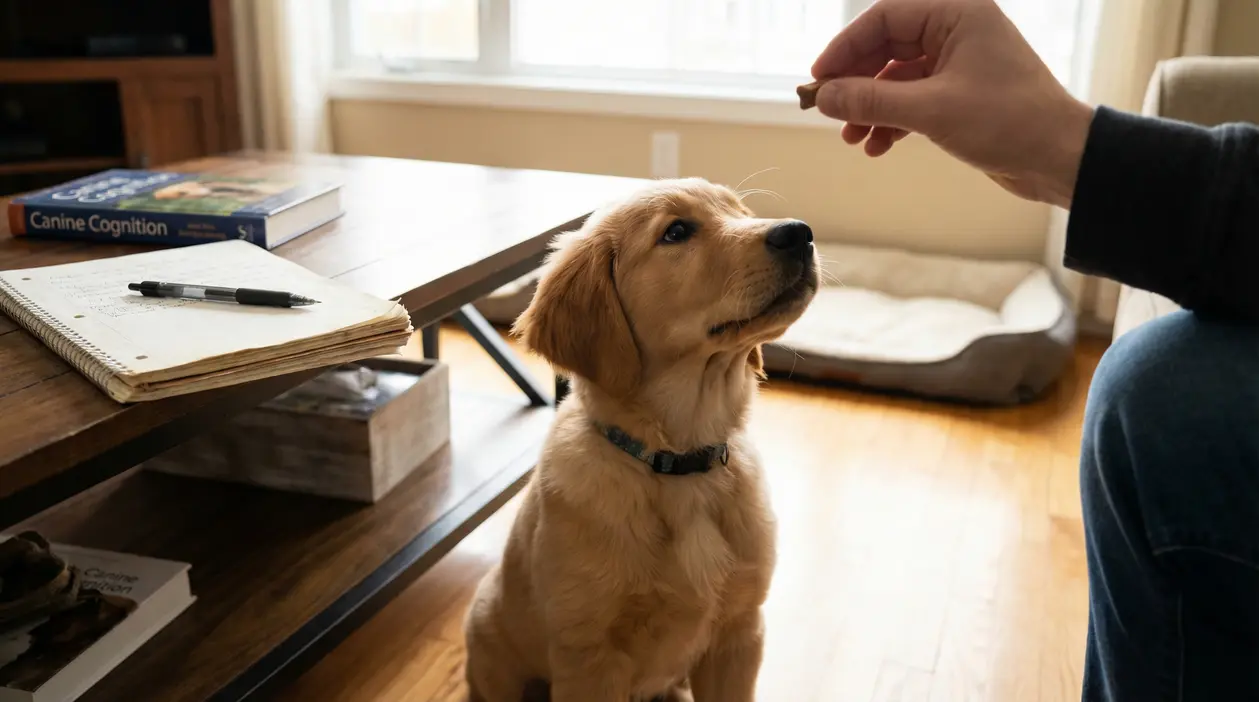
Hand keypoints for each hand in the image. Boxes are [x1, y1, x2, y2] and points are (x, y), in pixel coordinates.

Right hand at [809, 0, 1095, 207]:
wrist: (1061, 158)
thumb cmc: (1008, 122)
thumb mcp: (931, 110)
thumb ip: (872, 101)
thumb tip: (824, 96)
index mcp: (957, 13)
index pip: (884, 18)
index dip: (845, 47)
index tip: (819, 79)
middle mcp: (957, 31)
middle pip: (886, 47)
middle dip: (856, 83)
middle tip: (828, 111)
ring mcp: (959, 63)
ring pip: (896, 77)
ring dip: (871, 107)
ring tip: (851, 138)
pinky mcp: (961, 94)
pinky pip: (913, 100)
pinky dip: (892, 122)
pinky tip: (877, 147)